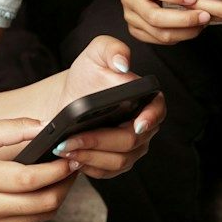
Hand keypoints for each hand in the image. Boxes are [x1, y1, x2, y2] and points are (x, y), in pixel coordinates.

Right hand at [0, 118, 80, 221]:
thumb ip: (9, 128)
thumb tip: (43, 126)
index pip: (33, 179)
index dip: (59, 169)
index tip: (71, 155)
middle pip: (45, 203)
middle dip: (66, 184)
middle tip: (72, 166)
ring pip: (40, 217)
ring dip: (55, 197)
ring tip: (58, 177)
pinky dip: (35, 209)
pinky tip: (33, 192)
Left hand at [51, 35, 165, 178]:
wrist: (71, 98)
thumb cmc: (88, 75)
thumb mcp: (96, 53)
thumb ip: (112, 49)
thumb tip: (122, 64)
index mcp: (148, 99)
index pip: (157, 111)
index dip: (149, 119)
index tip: (136, 124)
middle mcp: (145, 127)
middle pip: (131, 141)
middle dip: (98, 141)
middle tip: (70, 139)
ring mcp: (133, 148)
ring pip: (118, 161)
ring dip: (89, 156)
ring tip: (65, 148)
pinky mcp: (117, 163)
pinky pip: (107, 173)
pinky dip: (88, 168)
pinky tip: (71, 158)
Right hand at [120, 0, 210, 44]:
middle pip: (153, 16)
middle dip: (183, 19)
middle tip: (204, 15)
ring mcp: (130, 16)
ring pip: (158, 33)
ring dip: (184, 31)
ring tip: (201, 23)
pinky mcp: (135, 30)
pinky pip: (158, 40)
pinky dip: (178, 37)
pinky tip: (192, 29)